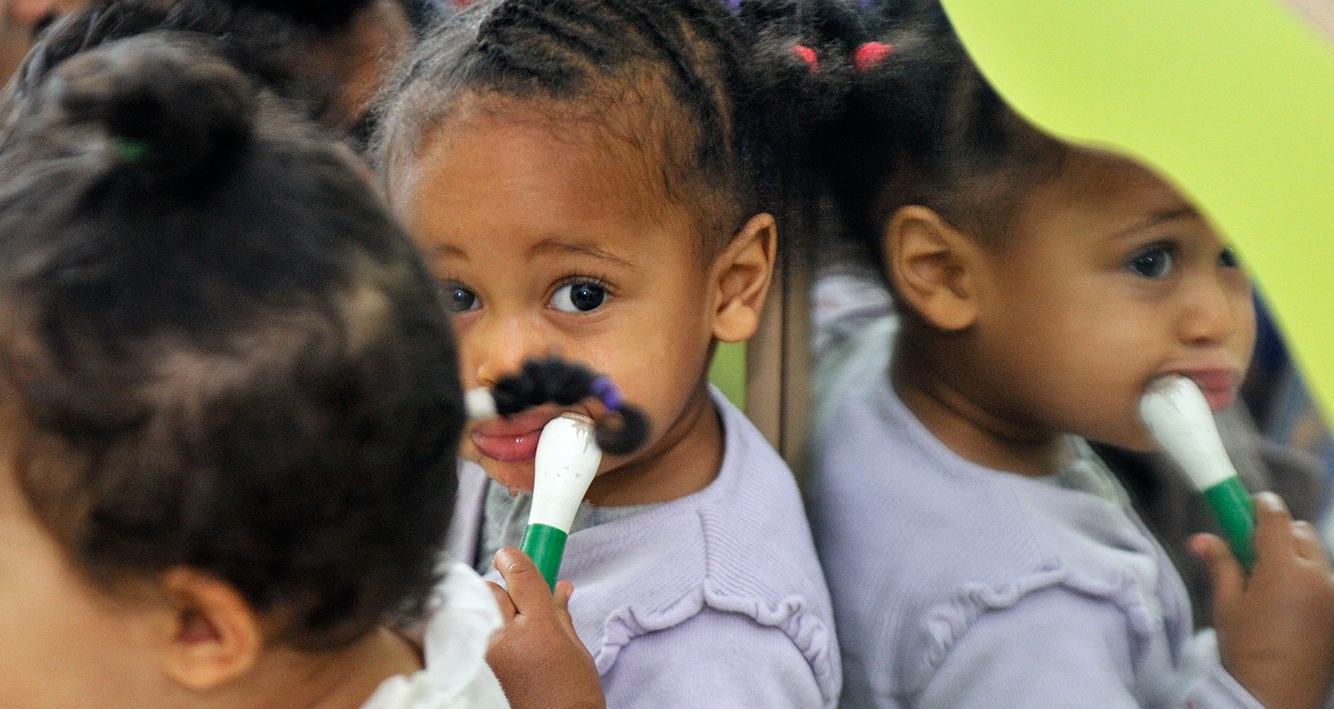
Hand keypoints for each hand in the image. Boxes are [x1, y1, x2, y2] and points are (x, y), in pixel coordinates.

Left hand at [485, 547, 604, 708]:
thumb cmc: (574, 696)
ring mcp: (487, 656)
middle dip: (503, 591)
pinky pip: (472, 640)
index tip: (508, 556)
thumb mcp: (576, 652)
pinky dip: (482, 638)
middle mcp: (507, 637)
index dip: (512, 557)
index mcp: (539, 627)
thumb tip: (560, 588)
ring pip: (478, 614)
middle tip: (517, 605)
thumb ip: (561, 616)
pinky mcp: (477, 672)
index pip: (519, 573)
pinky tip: (498, 650)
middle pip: (492, 590)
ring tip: (507, 633)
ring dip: (491, 615)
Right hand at [1192, 493, 1333, 708]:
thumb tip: (1201, 538)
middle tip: (1251, 553)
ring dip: (1295, 557)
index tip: (1245, 505)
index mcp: (1285, 571)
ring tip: (1270, 585)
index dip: (1259, 505)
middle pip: (1300, 532)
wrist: (1277, 698)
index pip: (1276, 516)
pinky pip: (1325, 581)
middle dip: (1276, 534)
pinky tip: (1287, 605)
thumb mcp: (1226, 605)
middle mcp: (1319, 577)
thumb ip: (1220, 564)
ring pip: (1316, 556)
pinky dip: (1308, 580)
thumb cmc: (1247, 652)